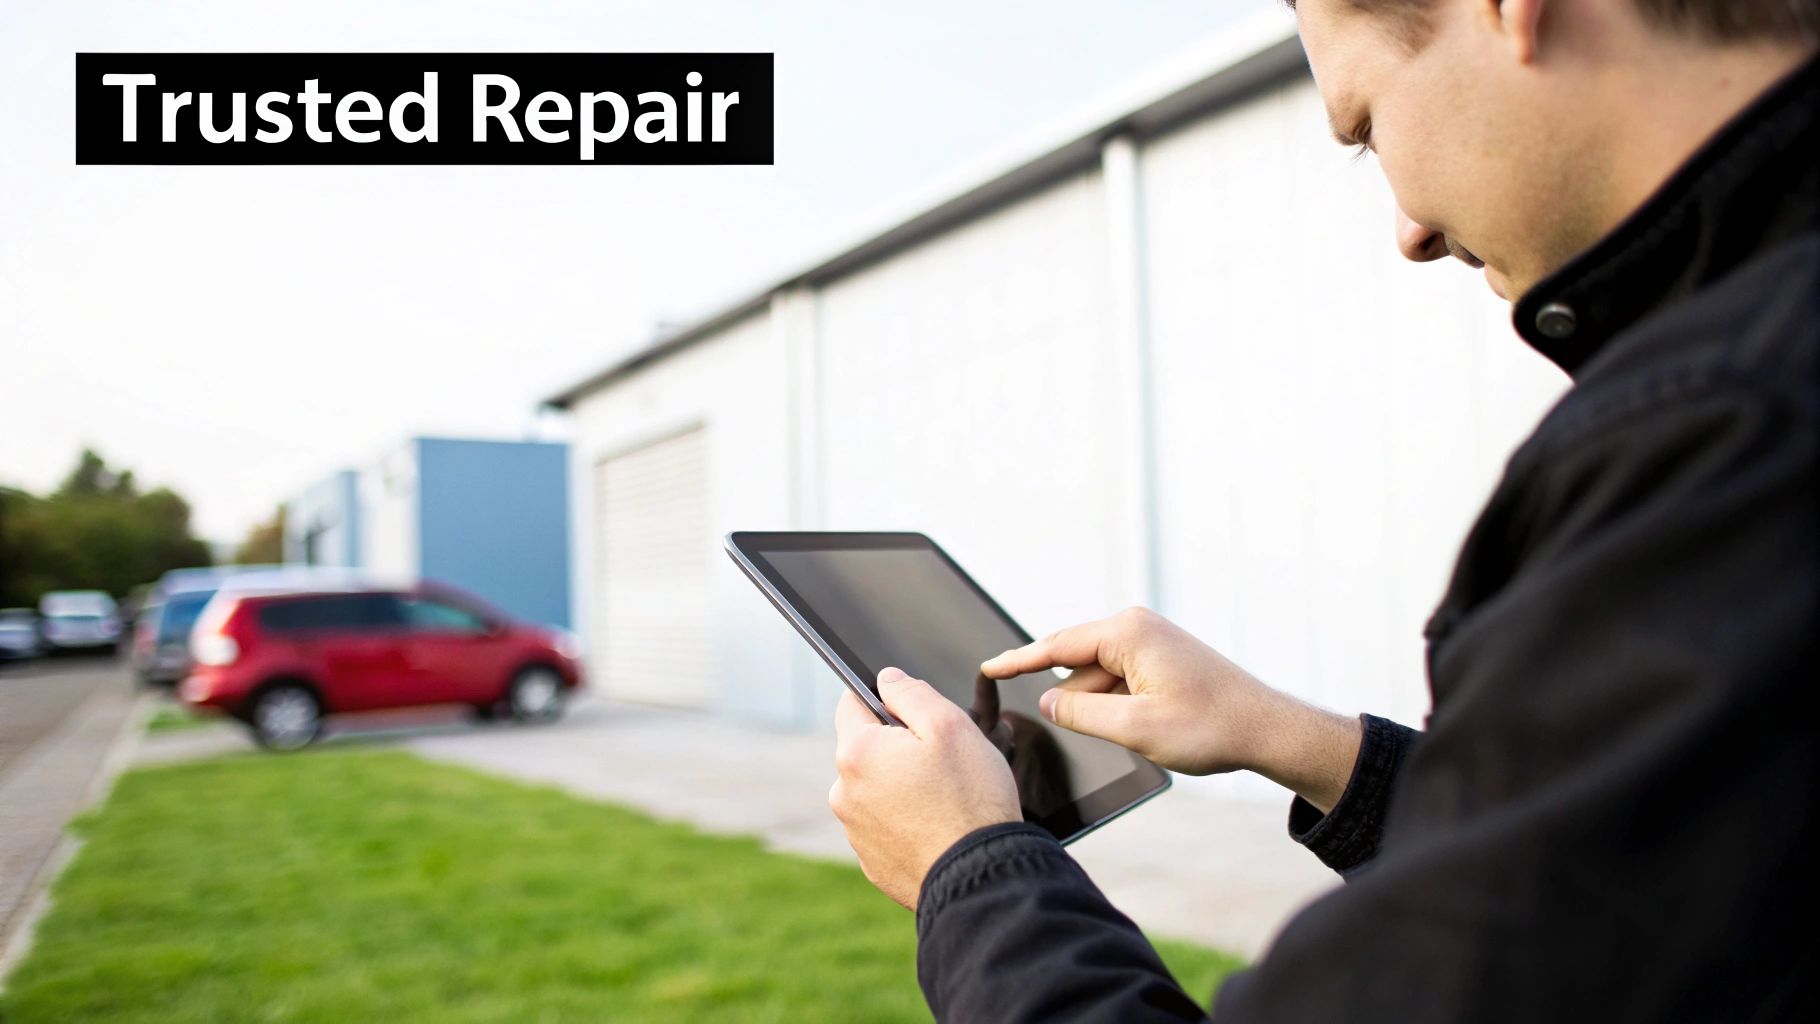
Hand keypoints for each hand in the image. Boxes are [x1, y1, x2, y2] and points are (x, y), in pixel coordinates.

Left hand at [830, 667, 1021, 909]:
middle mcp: (844, 793)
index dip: (884, 700)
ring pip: (875, 789)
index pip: (852, 703)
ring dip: (900, 786)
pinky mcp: (872, 862)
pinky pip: (885, 827)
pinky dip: (906, 822)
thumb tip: (886, 679)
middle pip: (865, 749)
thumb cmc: (970, 799)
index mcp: (857, 753)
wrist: (980, 876)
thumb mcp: (950, 725)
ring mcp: (856, 832)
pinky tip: (938, 828)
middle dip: (896, 747)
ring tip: (943, 799)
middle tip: (941, 762)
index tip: (913, 714)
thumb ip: (912, 693)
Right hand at [980, 606, 1361, 812]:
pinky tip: (1140, 728)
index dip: (1017, 661)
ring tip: (1142, 735)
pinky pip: (1119, 679)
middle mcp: (1136, 627)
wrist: (1267, 729)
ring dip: (1102, 707)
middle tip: (1090, 727)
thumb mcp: (1134, 728)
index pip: (1055, 645)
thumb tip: (1048, 700)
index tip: (987, 667)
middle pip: (1076, 661)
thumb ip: (1080, 713)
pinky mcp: (1161, 657)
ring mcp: (1151, 640)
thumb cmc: (1210, 727)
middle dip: (1072, 698)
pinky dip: (1117, 704)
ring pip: (1098, 676)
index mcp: (1127, 633)